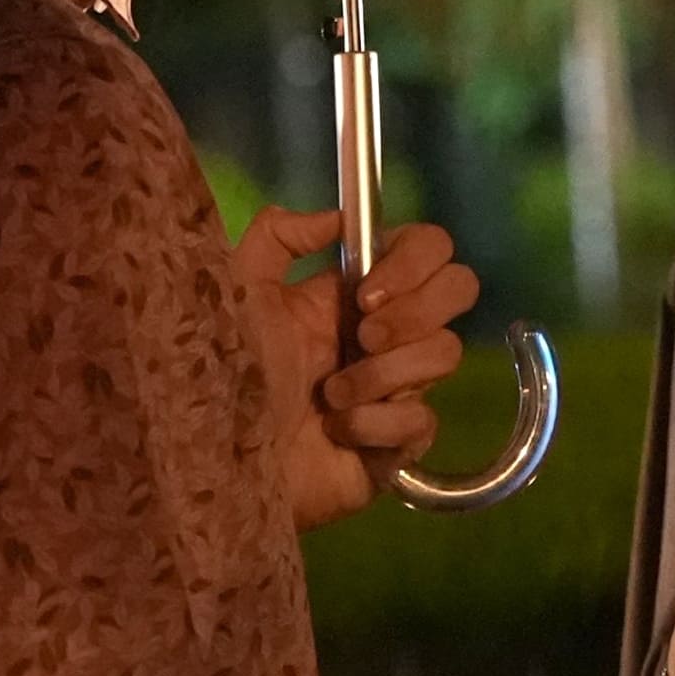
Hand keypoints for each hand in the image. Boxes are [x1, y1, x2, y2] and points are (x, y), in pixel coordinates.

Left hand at [229, 207, 474, 530]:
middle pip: (459, 289)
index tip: (365, 293)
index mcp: (352, 294)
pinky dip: (376, 425)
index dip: (414, 261)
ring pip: (444, 354)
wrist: (215, 458)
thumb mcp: (237, 289)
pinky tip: (339, 435)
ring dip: (381, 375)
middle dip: (416, 310)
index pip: (427, 249)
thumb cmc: (221, 372)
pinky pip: (422, 421)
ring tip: (331, 397)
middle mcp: (383, 335)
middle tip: (362, 336)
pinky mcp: (398, 445)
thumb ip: (280, 235)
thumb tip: (341, 217)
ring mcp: (397, 389)